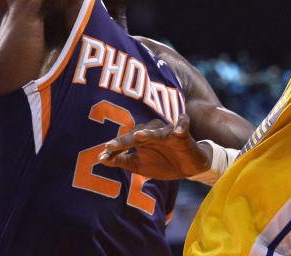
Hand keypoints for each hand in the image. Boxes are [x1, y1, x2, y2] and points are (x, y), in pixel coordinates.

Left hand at [97, 114, 211, 179]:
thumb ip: (122, 161)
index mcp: (141, 140)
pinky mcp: (183, 134)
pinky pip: (183, 125)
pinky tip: (179, 129)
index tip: (102, 157)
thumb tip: (101, 159)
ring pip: (157, 131)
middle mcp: (152, 133)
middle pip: (137, 134)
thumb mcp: (140, 165)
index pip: (125, 142)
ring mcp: (168, 132)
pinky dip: (182, 124)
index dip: (114, 149)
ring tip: (140, 136)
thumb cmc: (163, 163)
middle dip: (125, 140)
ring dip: (150, 133)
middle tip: (111, 146)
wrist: (189, 166)